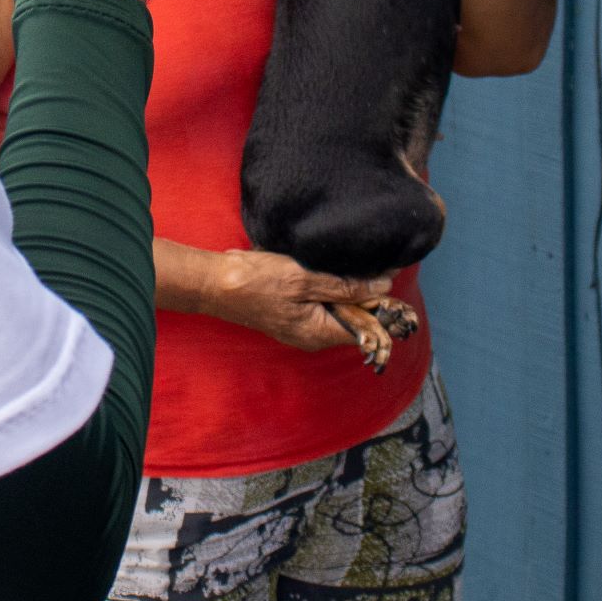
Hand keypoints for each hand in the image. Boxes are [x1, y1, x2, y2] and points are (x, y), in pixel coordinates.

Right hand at [206, 249, 394, 351]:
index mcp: (319, 333)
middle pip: (352, 318)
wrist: (214, 283)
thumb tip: (383, 287)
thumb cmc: (256, 281)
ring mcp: (300, 327)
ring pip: (336, 309)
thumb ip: (344, 286)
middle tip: (366, 264)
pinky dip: (325, 287)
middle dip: (363, 294)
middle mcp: (312, 336)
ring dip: (343, 288)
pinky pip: (319, 304)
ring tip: (345, 263)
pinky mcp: (290, 315)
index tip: (387, 278)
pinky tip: (322, 268)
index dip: (381, 305)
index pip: (366, 327)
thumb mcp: (304, 279)